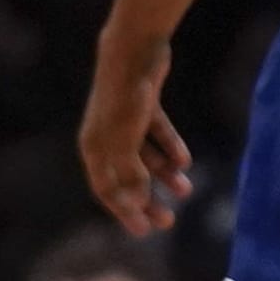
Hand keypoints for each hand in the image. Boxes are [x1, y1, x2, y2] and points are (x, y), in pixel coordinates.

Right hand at [80, 38, 192, 235]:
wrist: (135, 49)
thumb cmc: (125, 96)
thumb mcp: (127, 139)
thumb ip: (130, 171)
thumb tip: (134, 204)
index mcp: (94, 147)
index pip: (106, 189)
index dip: (125, 212)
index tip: (145, 232)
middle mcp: (106, 136)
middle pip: (126, 177)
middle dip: (147, 200)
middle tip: (169, 221)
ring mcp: (124, 120)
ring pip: (144, 157)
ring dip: (164, 175)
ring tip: (186, 191)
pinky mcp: (143, 104)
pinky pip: (157, 134)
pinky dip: (170, 147)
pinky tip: (185, 161)